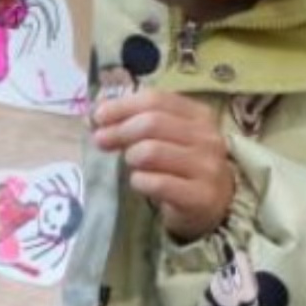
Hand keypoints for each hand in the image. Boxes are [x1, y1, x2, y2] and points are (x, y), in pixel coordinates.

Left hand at [93, 82, 235, 241]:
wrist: (210, 206)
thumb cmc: (179, 164)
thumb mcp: (163, 136)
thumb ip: (133, 120)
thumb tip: (95, 115)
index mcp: (199, 116)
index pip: (155, 100)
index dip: (121, 106)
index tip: (98, 117)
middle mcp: (208, 139)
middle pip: (151, 123)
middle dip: (119, 131)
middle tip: (102, 141)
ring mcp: (209, 168)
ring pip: (152, 151)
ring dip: (131, 157)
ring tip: (132, 164)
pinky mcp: (203, 196)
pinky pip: (157, 183)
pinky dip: (140, 181)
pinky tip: (141, 182)